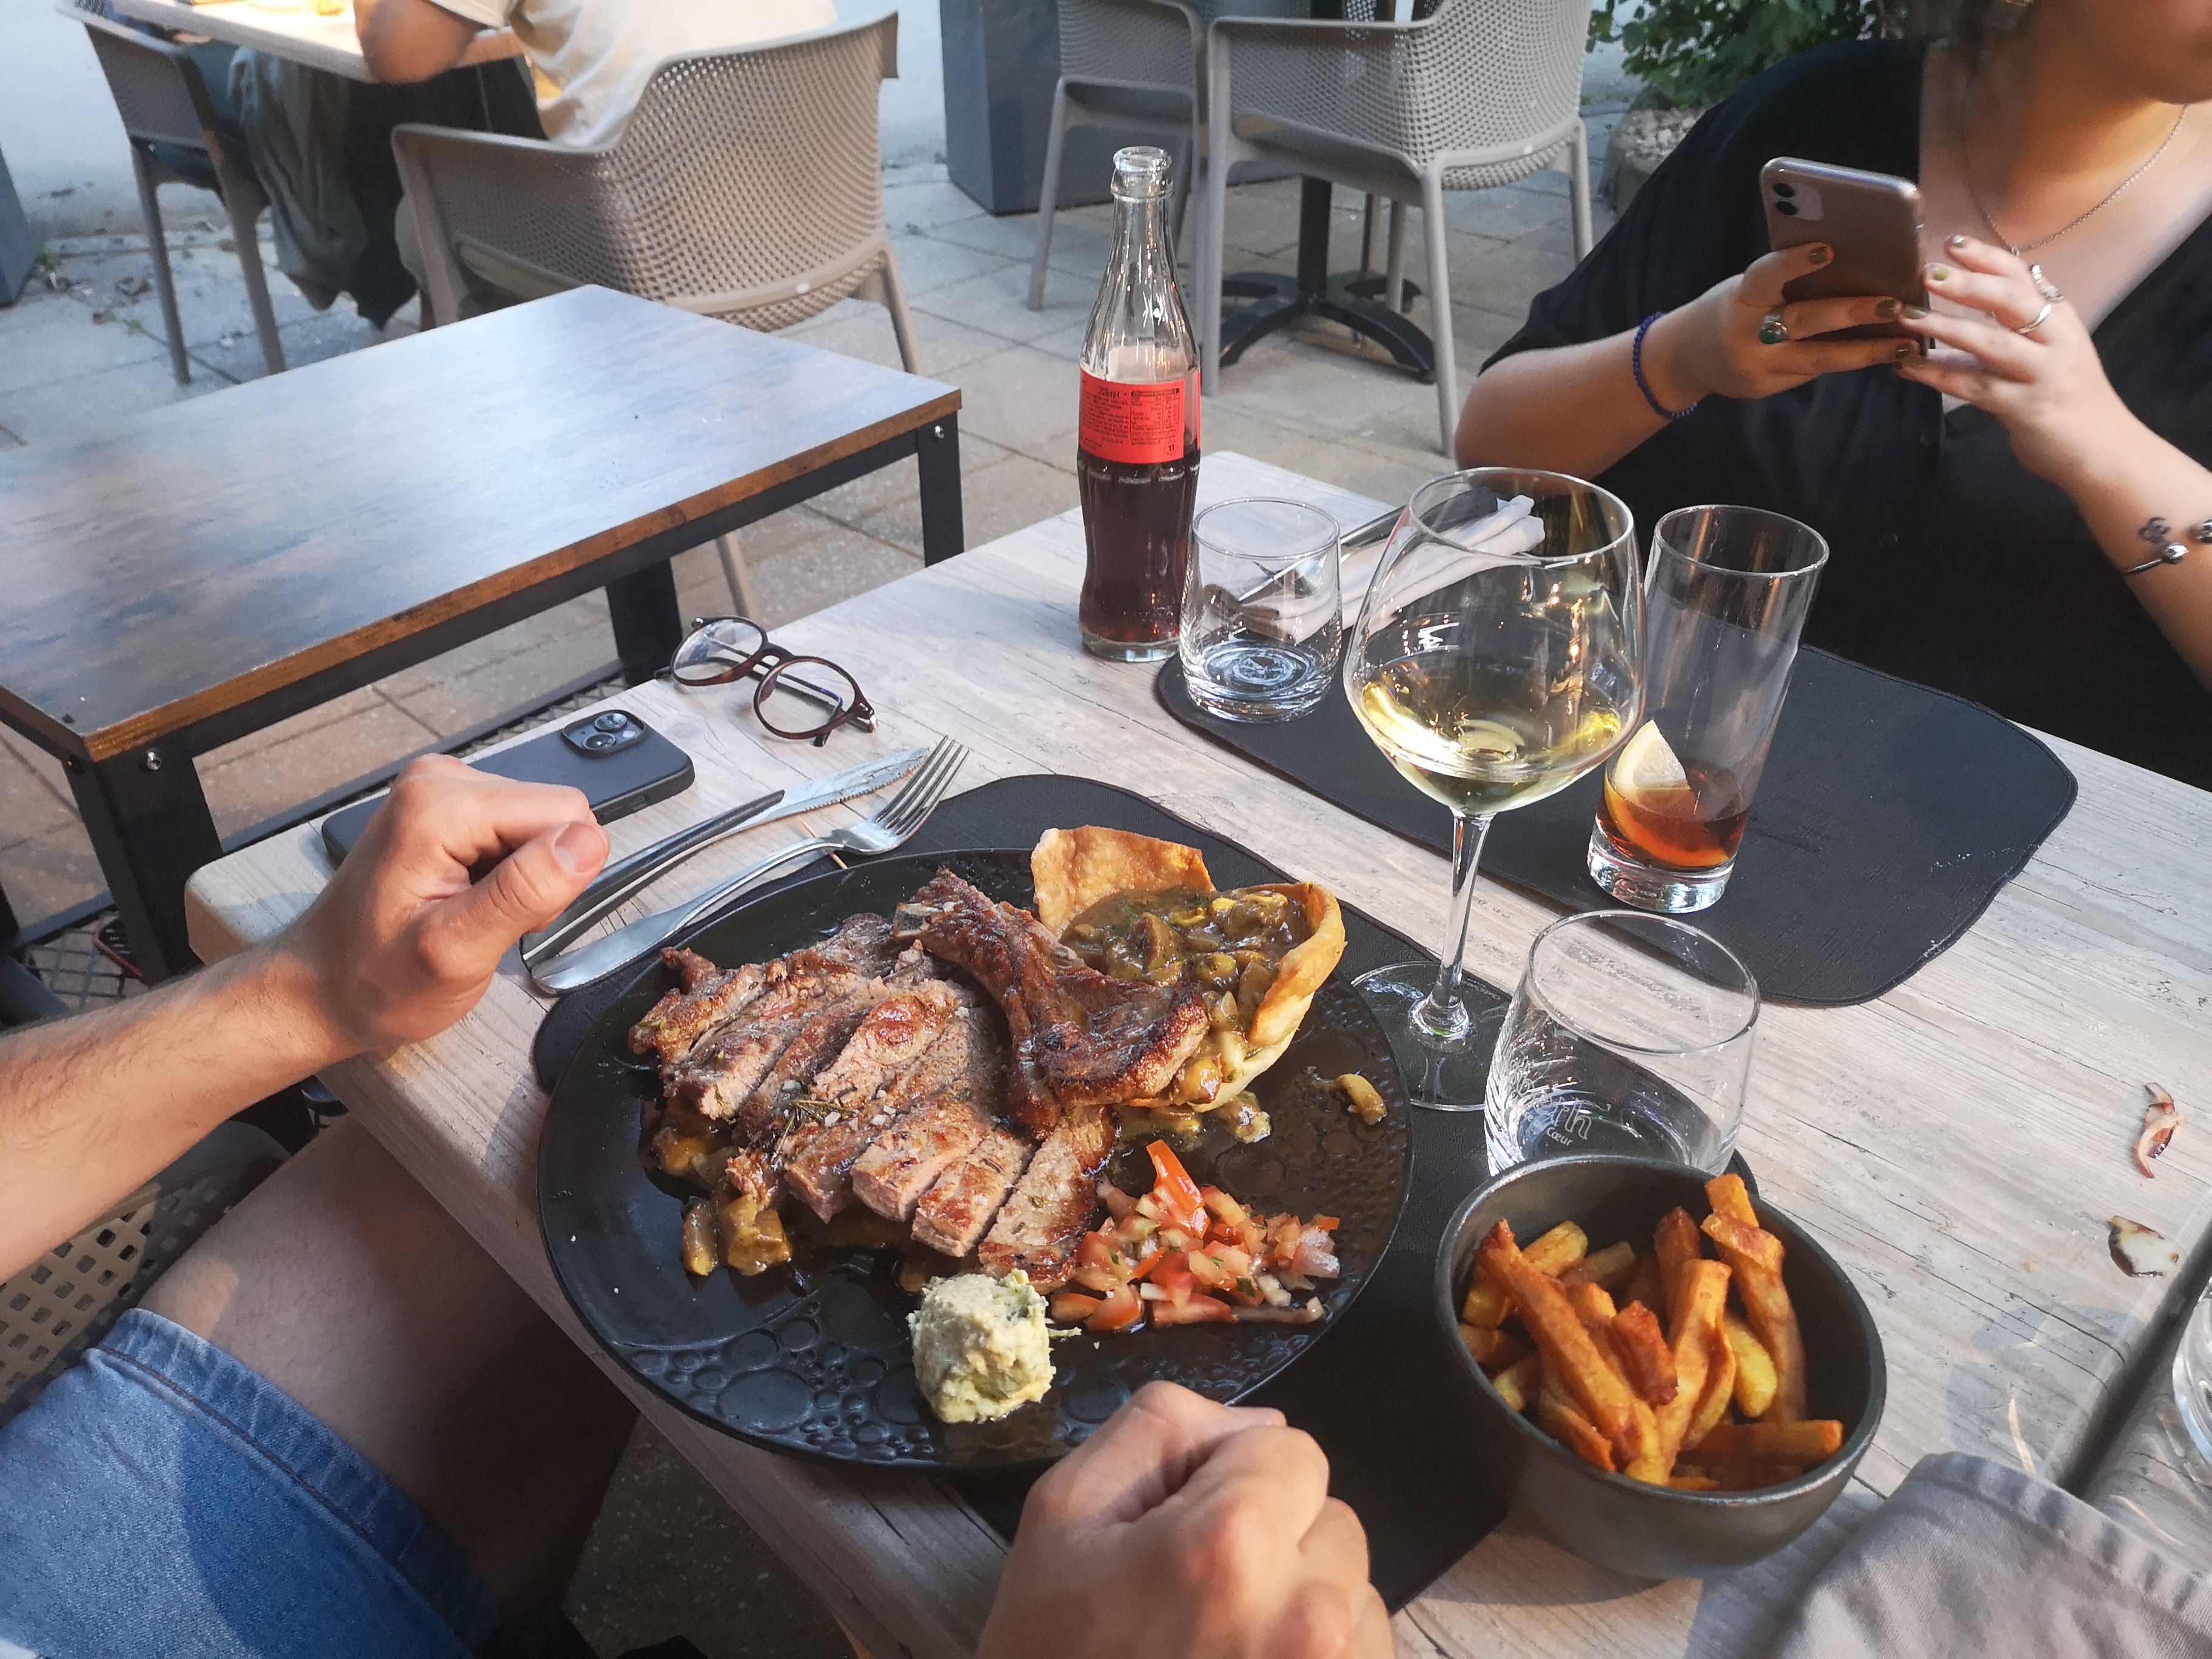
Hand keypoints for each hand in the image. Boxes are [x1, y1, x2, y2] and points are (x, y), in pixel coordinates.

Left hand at [282, 755, 607, 1053]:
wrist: (320, 987)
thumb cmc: (374, 980)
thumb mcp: (457, 951)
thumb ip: (525, 891)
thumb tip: (588, 842)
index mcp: (442, 805)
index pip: (566, 811)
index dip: (558, 875)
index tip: (513, 917)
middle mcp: (440, 782)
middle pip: (555, 812)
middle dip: (542, 875)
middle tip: (491, 922)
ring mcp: (441, 791)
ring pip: (540, 823)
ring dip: (524, 877)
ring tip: (474, 914)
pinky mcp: (446, 807)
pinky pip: (515, 829)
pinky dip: (505, 872)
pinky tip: (469, 899)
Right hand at [977, 1382, 1390, 1658]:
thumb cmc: (1050, 1654)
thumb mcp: (1062, 1514)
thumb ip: (1160, 1430)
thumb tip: (1260, 1423)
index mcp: (1232, 1541)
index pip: (1294, 1451)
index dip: (1235, 1478)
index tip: (1187, 1530)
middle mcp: (1308, 1611)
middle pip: (1332, 1520)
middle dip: (1277, 1541)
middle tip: (1200, 1599)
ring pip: (1354, 1591)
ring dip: (1303, 1605)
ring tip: (1225, 1648)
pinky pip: (1366, 1650)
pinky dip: (1322, 1657)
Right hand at [1645, 241, 1916, 407]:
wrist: (1685, 359)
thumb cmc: (1729, 310)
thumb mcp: (1745, 289)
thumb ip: (1783, 283)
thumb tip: (1847, 265)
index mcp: (1740, 299)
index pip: (1765, 277)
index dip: (1793, 264)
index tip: (1827, 249)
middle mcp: (1748, 336)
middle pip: (1804, 322)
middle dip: (1853, 312)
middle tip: (1896, 305)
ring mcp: (1758, 367)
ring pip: (1819, 359)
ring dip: (1867, 350)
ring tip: (1908, 343)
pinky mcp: (1768, 388)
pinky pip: (1814, 372)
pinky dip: (1850, 361)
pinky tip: (1884, 355)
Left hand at [1895, 234, 2137, 488]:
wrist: (2102, 450)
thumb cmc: (2068, 398)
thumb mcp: (2048, 352)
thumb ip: (2014, 327)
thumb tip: (1978, 299)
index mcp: (2059, 320)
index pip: (2022, 278)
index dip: (1987, 258)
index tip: (1952, 242)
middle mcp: (2056, 340)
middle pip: (2013, 301)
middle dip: (1969, 283)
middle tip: (1928, 271)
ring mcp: (2042, 374)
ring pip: (1993, 343)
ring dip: (1946, 327)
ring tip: (1907, 315)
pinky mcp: (2025, 408)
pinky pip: (1975, 388)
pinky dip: (1939, 375)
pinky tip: (1908, 366)